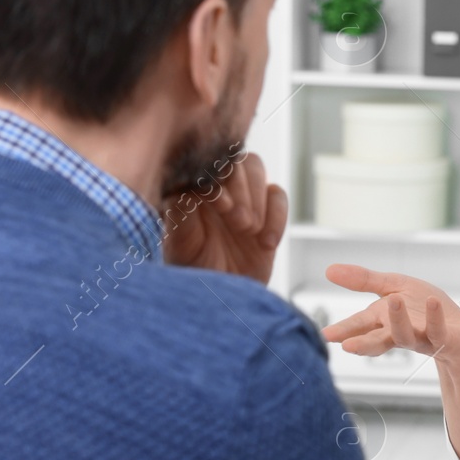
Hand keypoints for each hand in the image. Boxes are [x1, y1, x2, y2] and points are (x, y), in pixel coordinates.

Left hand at [163, 152, 286, 283]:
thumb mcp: (181, 244)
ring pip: (257, 169)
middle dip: (240, 190)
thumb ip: (182, 211)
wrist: (223, 299)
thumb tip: (192, 183)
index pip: (208, 163)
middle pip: (236, 160)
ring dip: (256, 200)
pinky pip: (278, 195)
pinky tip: (266, 244)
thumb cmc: (195, 272)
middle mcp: (218, 188)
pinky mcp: (268, 213)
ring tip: (247, 231)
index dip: (219, 179)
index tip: (219, 206)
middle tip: (237, 223)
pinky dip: (277, 217)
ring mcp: (244, 198)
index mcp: (193, 190)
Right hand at [322, 264, 459, 369]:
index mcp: (385, 321)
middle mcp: (400, 332)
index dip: (345, 331)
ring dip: (398, 320)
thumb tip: (330, 270)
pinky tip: (432, 301)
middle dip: (362, 342)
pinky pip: (438, 331)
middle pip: (378, 339)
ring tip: (392, 302)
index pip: (361, 325)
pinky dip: (435, 317)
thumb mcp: (394, 287)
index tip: (327, 335)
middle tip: (346, 344)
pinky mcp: (445, 339)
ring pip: (406, 336)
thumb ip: (364, 280)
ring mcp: (422, 338)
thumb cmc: (425, 312)